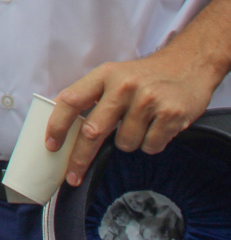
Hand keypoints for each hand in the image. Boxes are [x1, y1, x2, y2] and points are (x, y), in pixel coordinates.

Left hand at [46, 50, 220, 185]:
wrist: (188, 65)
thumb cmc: (145, 76)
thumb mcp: (113, 75)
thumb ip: (90, 95)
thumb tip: (61, 123)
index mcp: (104, 75)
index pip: (72, 101)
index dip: (57, 125)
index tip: (51, 145)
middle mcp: (124, 86)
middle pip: (92, 131)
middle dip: (80, 158)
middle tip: (72, 175)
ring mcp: (148, 100)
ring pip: (124, 143)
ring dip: (128, 143)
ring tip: (140, 124)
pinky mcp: (170, 115)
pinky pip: (150, 146)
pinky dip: (151, 144)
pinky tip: (157, 127)